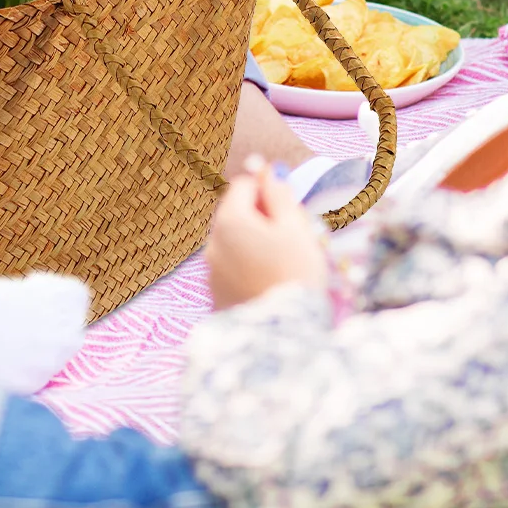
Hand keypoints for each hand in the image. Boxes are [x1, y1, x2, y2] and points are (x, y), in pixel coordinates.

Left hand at [204, 156, 327, 310]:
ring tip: (283, 267)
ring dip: (254, 245)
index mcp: (230, 220)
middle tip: (290, 242)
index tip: (288, 215)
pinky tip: (270, 286)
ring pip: (234, 243)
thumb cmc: (295, 275)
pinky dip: (248, 270)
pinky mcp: (216, 295)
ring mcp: (211, 270)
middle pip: (236, 214)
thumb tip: (267, 169)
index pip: (243, 185)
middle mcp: (212, 241)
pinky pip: (232, 270)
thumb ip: (280, 194)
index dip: (268, 194)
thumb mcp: (296, 228)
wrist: (284, 337)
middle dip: (261, 220)